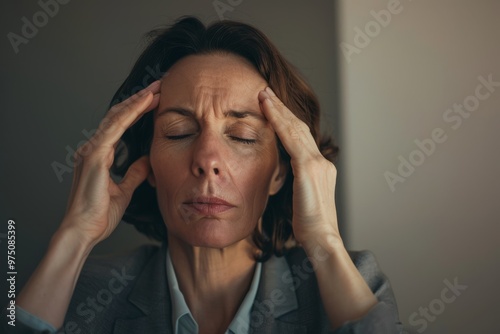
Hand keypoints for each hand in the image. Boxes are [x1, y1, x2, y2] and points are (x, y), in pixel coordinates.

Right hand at [59, 80, 160, 246]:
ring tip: (156, 89)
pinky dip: (131, 113)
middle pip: (118, 116)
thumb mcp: (124, 190)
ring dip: (137, 101)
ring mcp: (92, 150)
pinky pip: (115, 128)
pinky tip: (145, 102)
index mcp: (99, 156)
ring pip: (117, 116)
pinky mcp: (95, 155)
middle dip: (139, 100)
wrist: (84, 231)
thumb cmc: (99, 215)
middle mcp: (93, 148)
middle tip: (159, 87)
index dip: (136, 111)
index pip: (120, 126)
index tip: (155, 101)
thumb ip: (133, 173)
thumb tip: (145, 161)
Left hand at [258, 87, 340, 248]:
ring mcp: (317, 163)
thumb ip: (293, 183)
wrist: (321, 240)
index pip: (300, 138)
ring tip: (264, 94)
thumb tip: (280, 177)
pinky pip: (290, 138)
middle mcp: (321, 161)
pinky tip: (267, 109)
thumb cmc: (309, 227)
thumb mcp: (299, 200)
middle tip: (266, 92)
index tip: (272, 109)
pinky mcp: (309, 168)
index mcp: (320, 168)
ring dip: (278, 109)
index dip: (286, 121)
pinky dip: (278, 121)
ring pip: (295, 128)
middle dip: (281, 108)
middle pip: (299, 127)